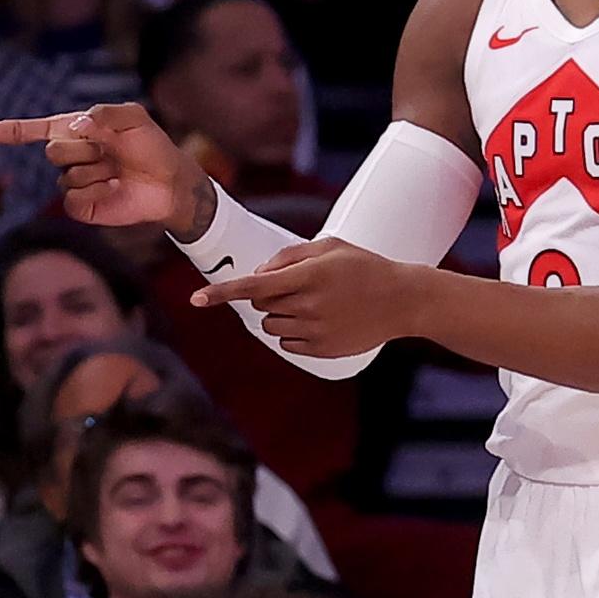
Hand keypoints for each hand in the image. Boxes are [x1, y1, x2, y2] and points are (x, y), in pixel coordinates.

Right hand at [0, 103, 209, 236]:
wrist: (170, 182)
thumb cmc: (152, 146)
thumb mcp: (133, 118)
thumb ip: (103, 115)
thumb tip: (72, 127)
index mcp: (71, 130)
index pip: (24, 131)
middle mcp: (68, 155)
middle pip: (52, 152)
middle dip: (84, 149)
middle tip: (112, 152)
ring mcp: (73, 183)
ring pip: (67, 178)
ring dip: (98, 173)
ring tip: (119, 172)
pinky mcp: (82, 207)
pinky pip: (75, 201)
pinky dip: (98, 195)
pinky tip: (116, 191)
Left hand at [195, 238, 415, 359]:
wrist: (402, 300)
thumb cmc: (364, 267)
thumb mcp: (330, 247)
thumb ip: (288, 257)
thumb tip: (257, 276)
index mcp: (308, 276)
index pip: (252, 287)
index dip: (221, 293)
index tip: (195, 299)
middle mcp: (309, 305)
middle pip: (261, 307)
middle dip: (272, 296)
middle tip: (304, 287)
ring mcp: (316, 330)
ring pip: (271, 326)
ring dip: (281, 315)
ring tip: (315, 304)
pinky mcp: (322, 350)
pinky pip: (287, 344)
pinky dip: (294, 333)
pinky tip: (322, 321)